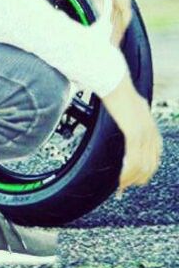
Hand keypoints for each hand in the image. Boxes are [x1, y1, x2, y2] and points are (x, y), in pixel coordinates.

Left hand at [69, 0, 131, 45]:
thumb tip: (100, 13)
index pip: (123, 8)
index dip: (121, 26)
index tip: (115, 41)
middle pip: (121, 7)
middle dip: (118, 26)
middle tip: (111, 42)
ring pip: (117, 0)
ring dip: (114, 17)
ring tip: (109, 32)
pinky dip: (110, 6)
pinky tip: (105, 12)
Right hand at [101, 72, 162, 196]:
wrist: (113, 80)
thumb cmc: (117, 90)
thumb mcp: (130, 106)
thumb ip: (132, 115)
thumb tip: (124, 113)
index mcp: (152, 128)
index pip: (154, 158)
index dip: (145, 172)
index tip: (133, 179)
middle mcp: (152, 133)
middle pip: (150, 166)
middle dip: (138, 179)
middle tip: (124, 187)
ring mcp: (144, 134)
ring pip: (142, 167)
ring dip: (130, 179)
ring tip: (120, 185)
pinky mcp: (134, 134)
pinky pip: (133, 161)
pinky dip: (127, 173)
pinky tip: (120, 178)